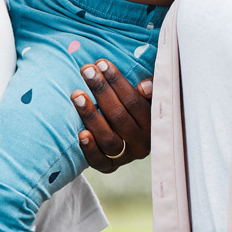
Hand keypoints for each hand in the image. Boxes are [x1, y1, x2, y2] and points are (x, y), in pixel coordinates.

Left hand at [71, 58, 151, 172]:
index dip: (117, 82)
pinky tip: (81, 133)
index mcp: (154, 124)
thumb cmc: (137, 106)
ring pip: (108, 139)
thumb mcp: (149, 96)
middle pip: (119, 117)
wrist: (130, 137)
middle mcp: (142, 143)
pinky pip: (99, 161)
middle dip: (101, 91)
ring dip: (91, 115)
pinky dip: (90, 149)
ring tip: (76, 94)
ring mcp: (126, 157)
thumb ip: (152, 89)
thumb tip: (143, 87)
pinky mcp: (109, 167)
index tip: (102, 63)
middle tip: (87, 70)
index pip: (135, 102)